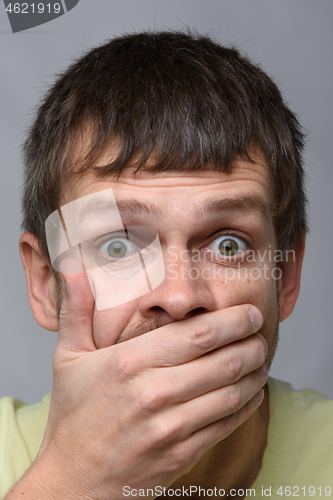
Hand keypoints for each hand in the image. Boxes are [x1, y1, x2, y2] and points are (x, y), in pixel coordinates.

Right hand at [7, 271, 266, 499]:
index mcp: (129, 362)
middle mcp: (153, 393)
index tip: (249, 312)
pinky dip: (247, 404)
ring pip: (231, 393)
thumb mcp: (67, 357)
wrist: (73, 478)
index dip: (232, 320)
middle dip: (251, 342)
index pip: (196, 333)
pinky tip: (252, 391)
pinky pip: (226, 424)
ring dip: (255, 372)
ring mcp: (169, 427)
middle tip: (260, 333)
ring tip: (261, 358)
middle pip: (222, 360)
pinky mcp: (180, 453)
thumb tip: (72, 267)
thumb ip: (76, 310)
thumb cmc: (73, 414)